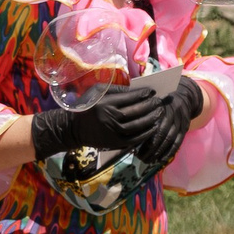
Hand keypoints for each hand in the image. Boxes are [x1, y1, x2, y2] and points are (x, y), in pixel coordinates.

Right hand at [29, 76, 174, 157]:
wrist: (73, 129)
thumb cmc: (87, 107)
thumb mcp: (97, 92)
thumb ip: (117, 90)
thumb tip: (137, 90)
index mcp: (105, 104)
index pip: (130, 98)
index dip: (143, 95)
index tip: (152, 92)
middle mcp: (110, 118)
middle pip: (136, 112)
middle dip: (151, 106)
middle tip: (159, 102)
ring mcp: (113, 133)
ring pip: (138, 126)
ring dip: (151, 120)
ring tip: (159, 113)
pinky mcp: (115, 143)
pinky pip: (135, 139)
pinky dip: (146, 133)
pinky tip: (153, 127)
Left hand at [128, 74, 208, 164]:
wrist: (183, 96)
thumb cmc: (160, 99)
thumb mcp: (150, 100)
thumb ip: (139, 110)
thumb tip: (126, 127)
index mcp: (160, 106)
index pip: (151, 124)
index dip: (142, 137)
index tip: (133, 147)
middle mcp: (171, 114)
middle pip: (160, 134)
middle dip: (150, 148)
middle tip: (140, 158)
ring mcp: (179, 122)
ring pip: (169, 140)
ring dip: (159, 153)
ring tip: (149, 161)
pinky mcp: (184, 129)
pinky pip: (177, 143)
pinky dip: (169, 153)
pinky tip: (161, 160)